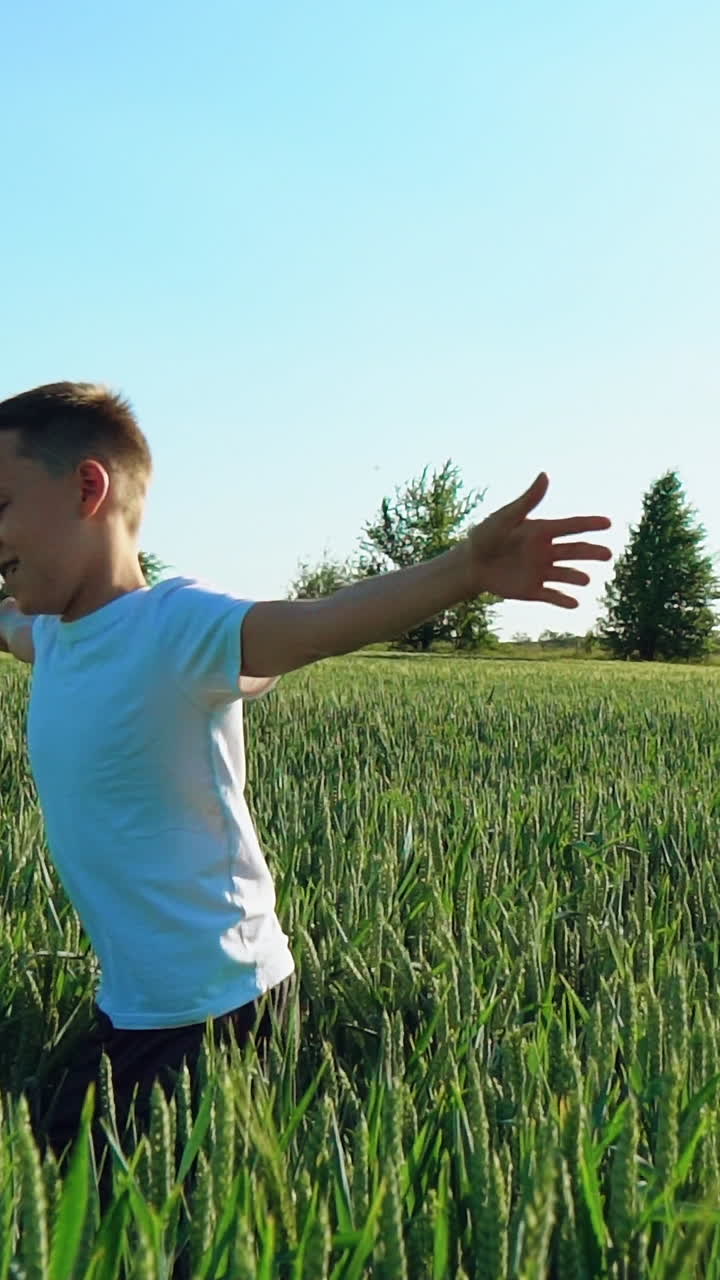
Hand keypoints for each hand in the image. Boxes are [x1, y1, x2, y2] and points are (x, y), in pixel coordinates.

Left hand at [465, 473, 611, 606]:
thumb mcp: (506, 517)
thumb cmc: (486, 535)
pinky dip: (563, 600)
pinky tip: (574, 603)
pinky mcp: (533, 590)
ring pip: (566, 574)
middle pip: (575, 551)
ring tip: (585, 580)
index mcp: (542, 531)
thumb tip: (545, 475)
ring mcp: (541, 571)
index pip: (571, 527)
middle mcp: (546, 551)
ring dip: (577, 577)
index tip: (608, 523)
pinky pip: (552, 596)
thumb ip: (527, 501)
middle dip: (591, 552)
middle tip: (607, 554)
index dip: (589, 524)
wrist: (470, 563)